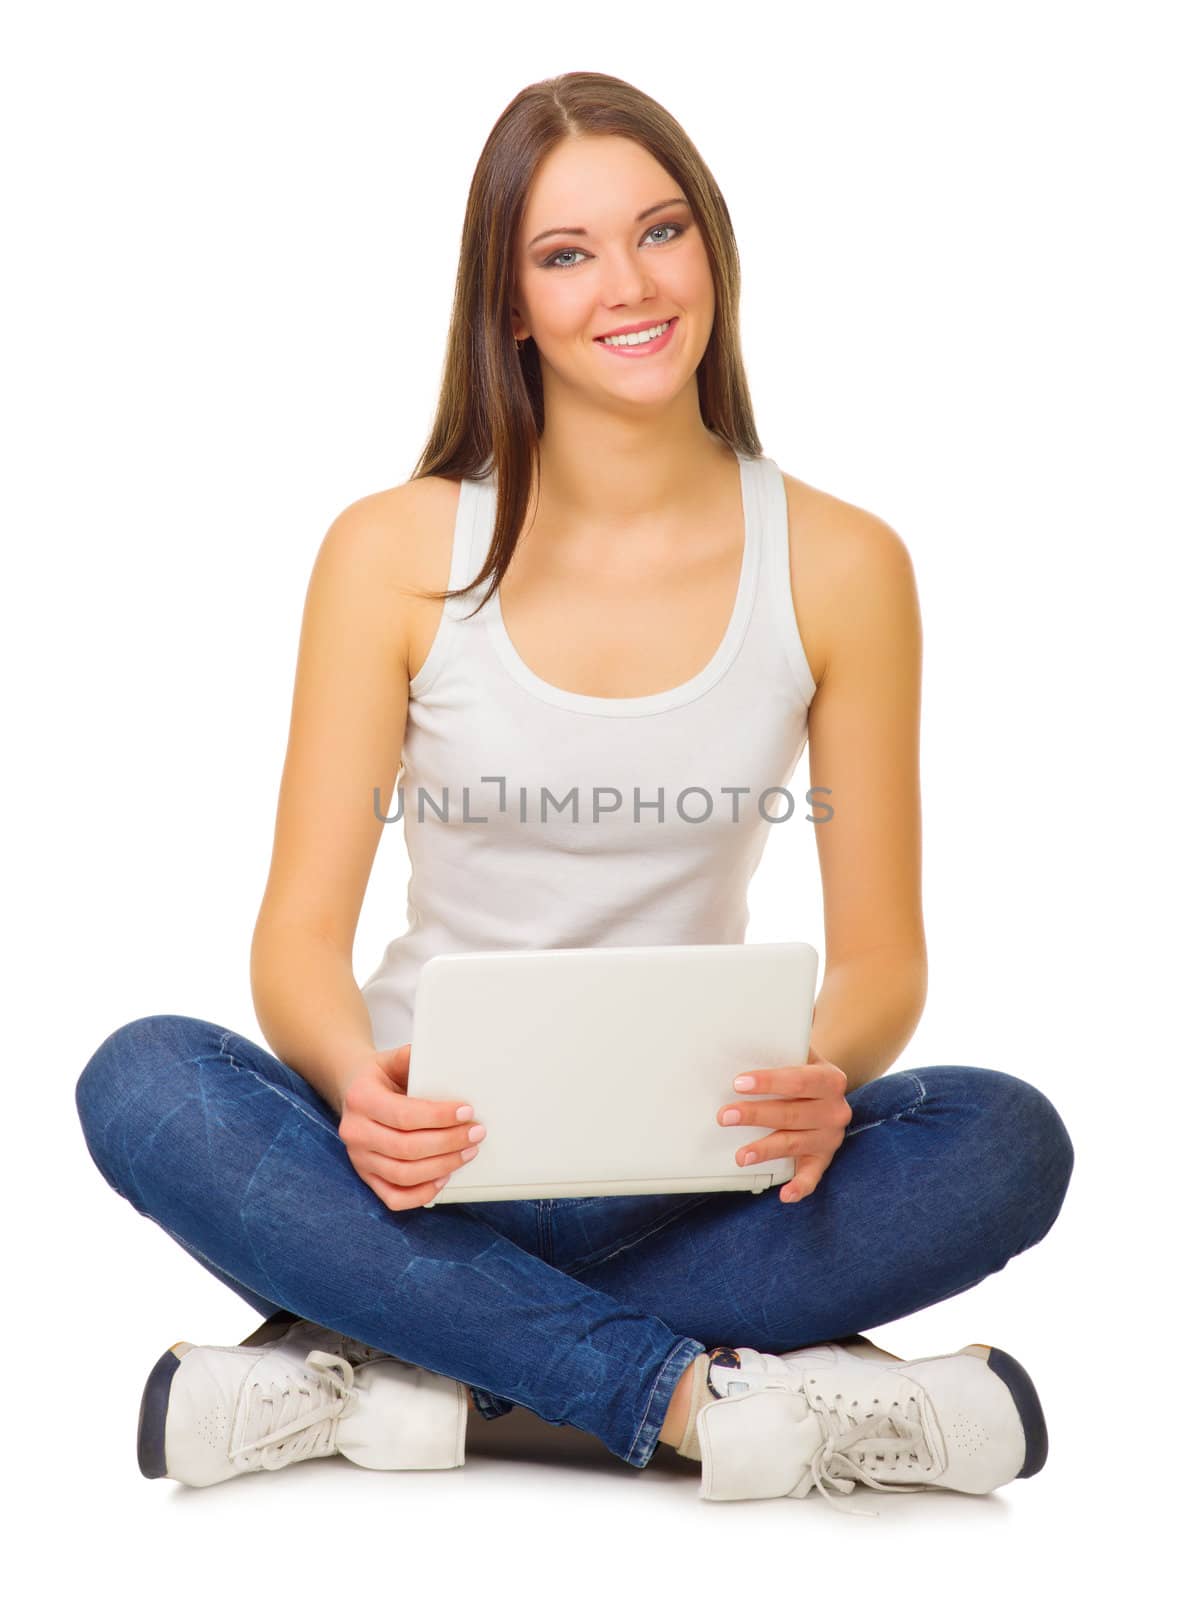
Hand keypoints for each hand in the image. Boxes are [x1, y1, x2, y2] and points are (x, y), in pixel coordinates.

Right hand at [337, 1044, 486, 1210]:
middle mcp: (355, 1132)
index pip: (404, 1116)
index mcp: (361, 1099)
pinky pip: (394, 1198)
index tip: (467, 1112)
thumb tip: (436, 1055)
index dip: (439, 1117)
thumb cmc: (380, 1077)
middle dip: (448, 1143)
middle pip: (407, 1148)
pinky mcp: (367, 1177)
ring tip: (467, 1152)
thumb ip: (410, 1057)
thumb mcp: (391, 1059)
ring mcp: (359, 1159)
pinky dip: (422, 1194)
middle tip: (476, 1133)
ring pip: (403, 1175)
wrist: (353, 1092)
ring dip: (442, 1167)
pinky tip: (443, 1178)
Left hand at [715, 1047, 851, 1202]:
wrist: (827, 1088)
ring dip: (766, 1149)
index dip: (768, 1081)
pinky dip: (800, 1187)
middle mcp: (835, 1110)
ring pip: (795, 1144)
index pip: (799, 1080)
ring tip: (740, 1155)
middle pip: (792, 1114)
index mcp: (830, 1080)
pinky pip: (813, 1176)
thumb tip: (750, 1020)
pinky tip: (784, 1195)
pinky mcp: (824, 1159)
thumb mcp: (799, 1053)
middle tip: (725, 1116)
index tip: (739, 1083)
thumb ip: (781, 1043)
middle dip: (756, 1115)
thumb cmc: (801, 1071)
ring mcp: (830, 1137)